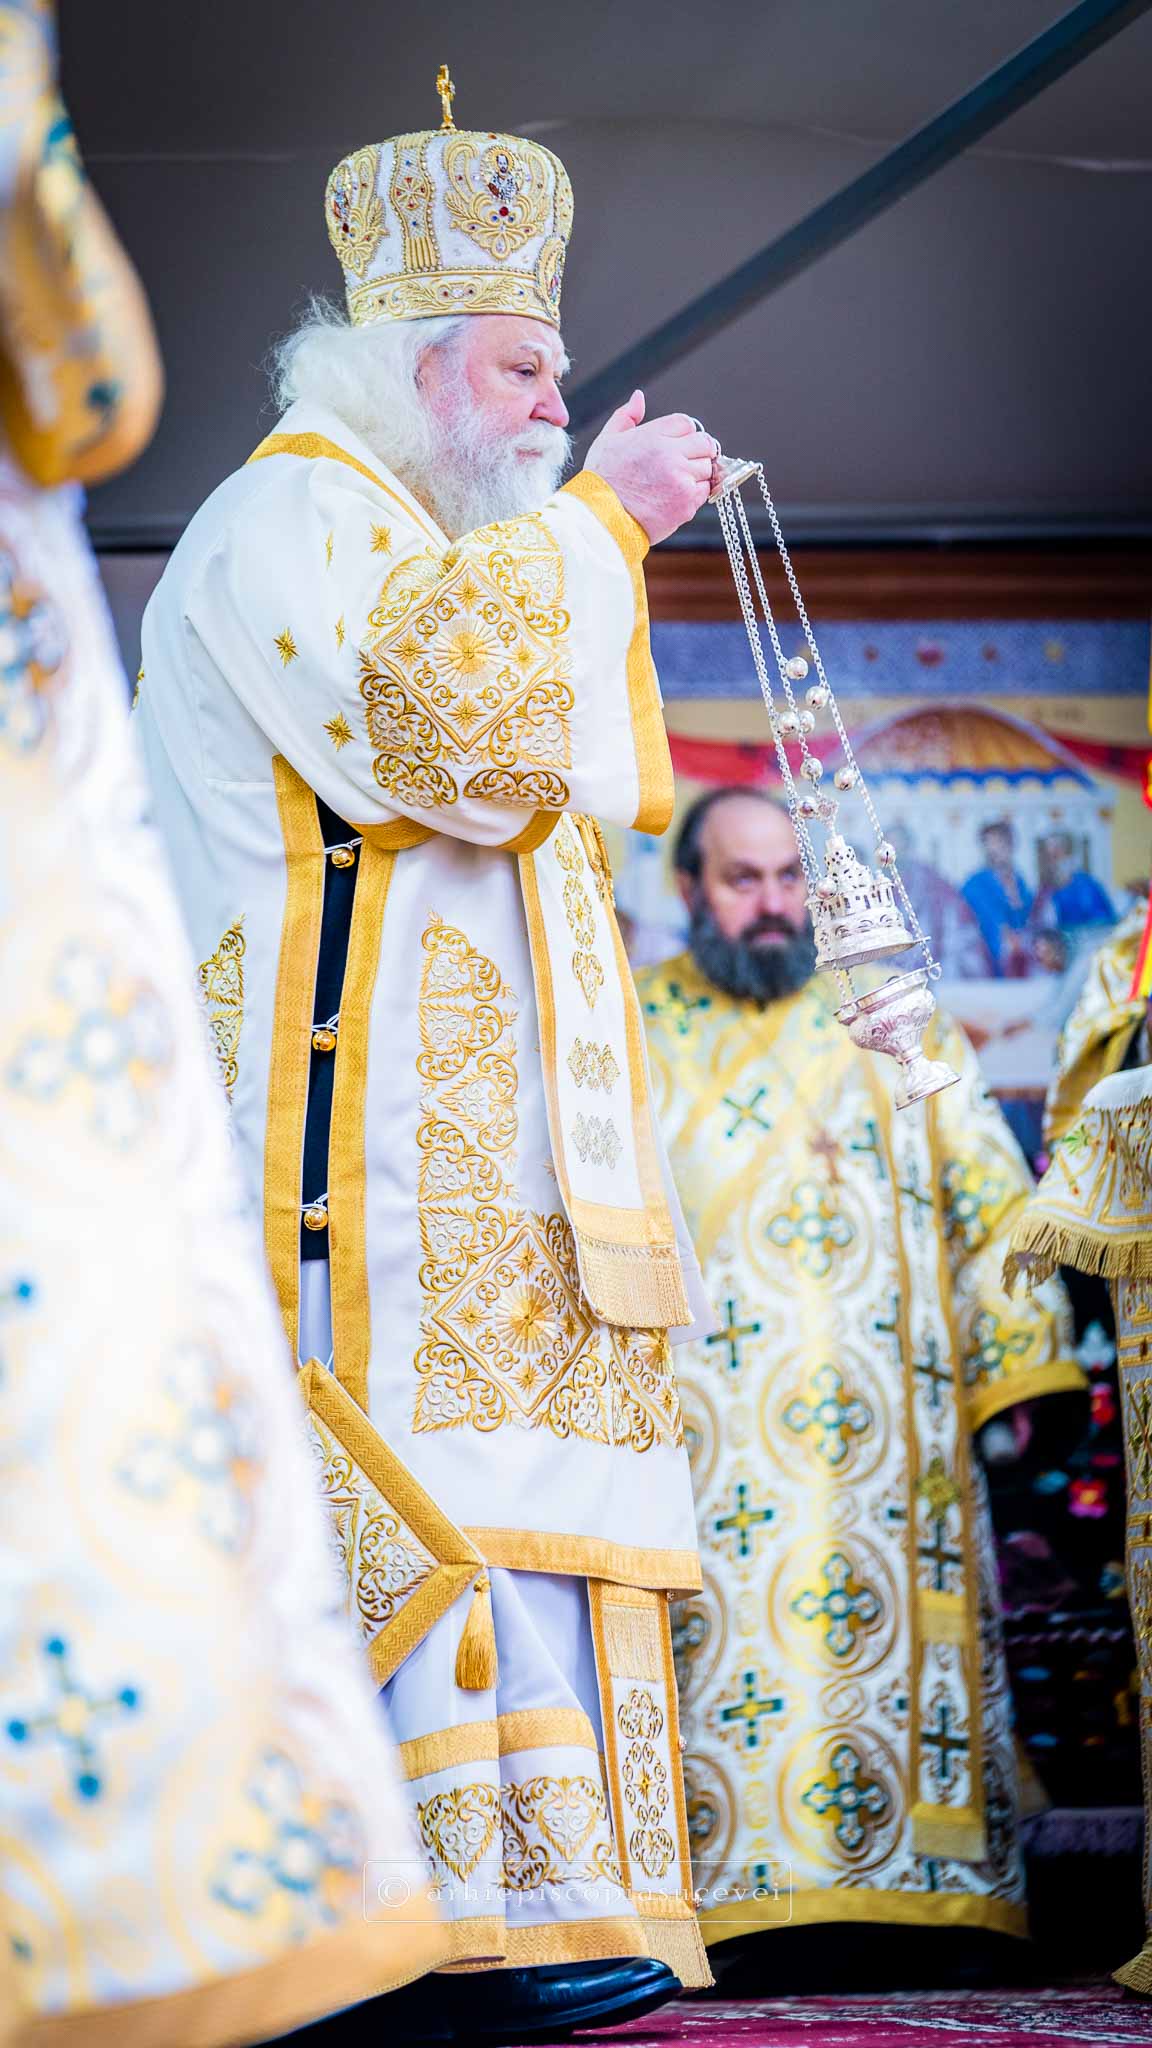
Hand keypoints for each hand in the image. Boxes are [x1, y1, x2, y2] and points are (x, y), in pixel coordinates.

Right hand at [583, 391, 716, 543]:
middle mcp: (670, 455)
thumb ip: (626, 416)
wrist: (600, 519)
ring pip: (707, 468)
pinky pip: (704, 492)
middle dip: (697, 451)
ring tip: (674, 482)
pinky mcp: (686, 504)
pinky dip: (694, 494)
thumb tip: (638, 397)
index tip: (677, 445)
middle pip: (705, 444)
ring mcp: (681, 480)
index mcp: (653, 436)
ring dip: (696, 474)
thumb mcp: (607, 440)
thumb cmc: (601, 481)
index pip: (687, 423)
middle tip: (683, 463)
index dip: (684, 434)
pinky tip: (675, 497)